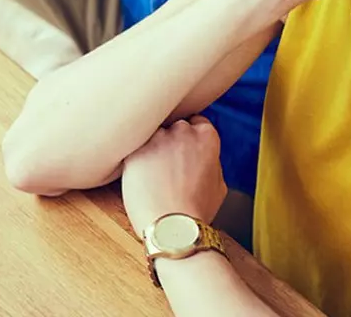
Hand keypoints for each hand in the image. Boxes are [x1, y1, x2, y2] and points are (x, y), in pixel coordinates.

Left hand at [120, 116, 227, 235]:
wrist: (173, 228)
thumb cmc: (196, 212)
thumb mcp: (219, 185)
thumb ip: (211, 162)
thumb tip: (204, 157)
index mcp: (206, 137)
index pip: (195, 121)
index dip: (188, 138)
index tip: (183, 150)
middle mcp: (181, 131)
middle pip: (172, 125)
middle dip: (170, 141)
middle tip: (167, 164)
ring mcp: (156, 139)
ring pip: (150, 134)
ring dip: (150, 148)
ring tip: (151, 173)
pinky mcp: (134, 150)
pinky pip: (132, 147)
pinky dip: (134, 159)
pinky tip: (139, 176)